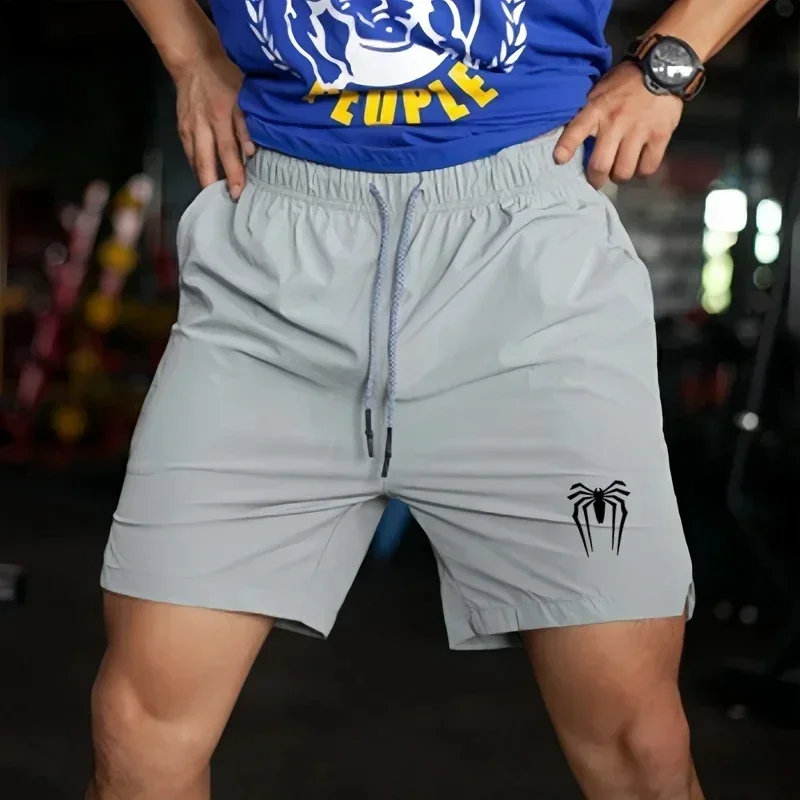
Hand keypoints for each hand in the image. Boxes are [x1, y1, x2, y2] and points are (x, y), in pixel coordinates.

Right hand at [174, 51, 255, 200]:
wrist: (193, 58)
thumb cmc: (224, 73)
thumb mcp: (243, 93)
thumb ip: (246, 124)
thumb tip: (251, 153)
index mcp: (219, 115)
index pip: (227, 152)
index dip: (233, 173)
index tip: (239, 192)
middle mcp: (200, 125)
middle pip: (205, 162)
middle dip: (213, 185)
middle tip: (223, 204)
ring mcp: (187, 127)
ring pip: (194, 160)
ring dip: (204, 179)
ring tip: (214, 198)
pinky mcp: (181, 127)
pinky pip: (189, 152)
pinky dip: (197, 166)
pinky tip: (205, 177)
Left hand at [554, 61, 683, 189]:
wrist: (663, 67)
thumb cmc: (626, 82)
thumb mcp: (600, 92)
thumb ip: (588, 113)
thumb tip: (574, 137)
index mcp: (597, 109)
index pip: (576, 130)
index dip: (566, 147)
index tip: (559, 160)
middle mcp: (615, 122)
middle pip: (600, 165)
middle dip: (596, 179)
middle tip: (597, 180)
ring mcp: (639, 130)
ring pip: (623, 171)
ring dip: (619, 176)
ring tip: (620, 170)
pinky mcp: (660, 136)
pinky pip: (648, 167)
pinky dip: (642, 171)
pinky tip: (640, 165)